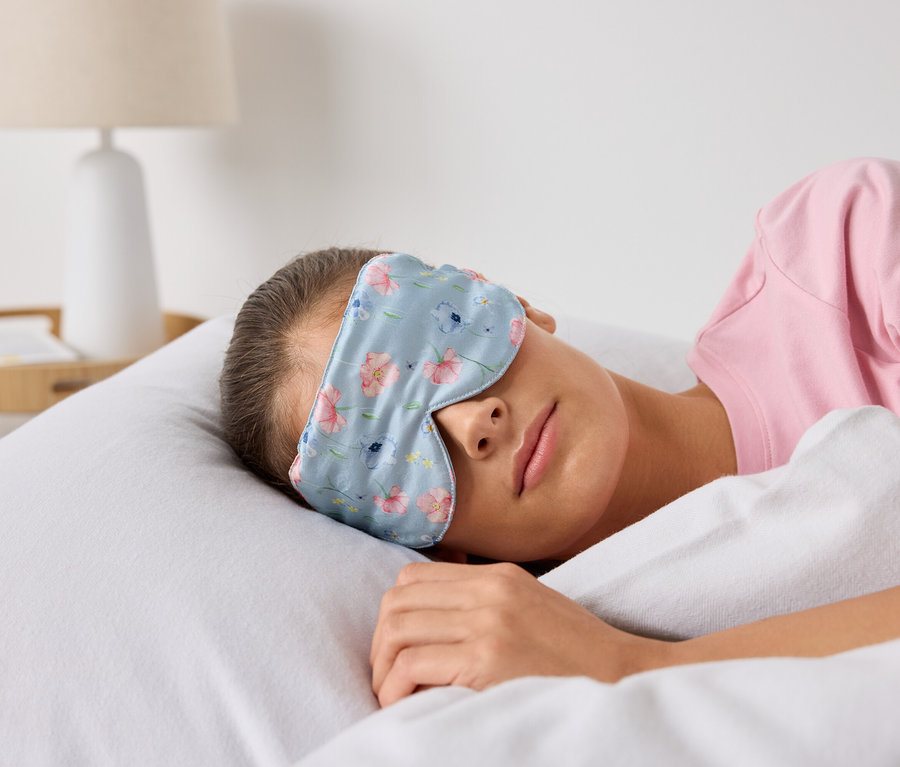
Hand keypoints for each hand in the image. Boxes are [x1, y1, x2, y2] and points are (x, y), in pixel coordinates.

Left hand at [370, 561, 669, 706]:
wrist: (625, 678)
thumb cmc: (578, 655)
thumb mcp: (531, 608)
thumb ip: (485, 604)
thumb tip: (429, 622)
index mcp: (498, 575)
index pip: (414, 577)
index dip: (392, 612)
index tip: (394, 646)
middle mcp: (490, 590)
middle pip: (398, 600)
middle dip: (379, 641)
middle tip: (385, 675)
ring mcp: (489, 622)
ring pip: (399, 629)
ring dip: (383, 667)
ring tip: (392, 694)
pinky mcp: (488, 658)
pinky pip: (414, 663)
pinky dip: (396, 686)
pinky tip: (404, 704)